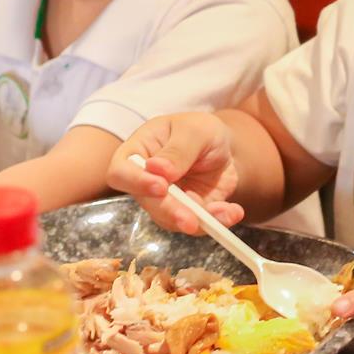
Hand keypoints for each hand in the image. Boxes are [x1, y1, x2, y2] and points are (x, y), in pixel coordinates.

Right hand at [107, 113, 243, 233]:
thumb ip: (178, 149)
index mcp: (137, 152)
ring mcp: (165, 201)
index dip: (135, 183)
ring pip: (172, 220)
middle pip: (148, 203)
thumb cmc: (199, 130)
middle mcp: (145, 182)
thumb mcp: (194, 130)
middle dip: (171, 212)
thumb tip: (158, 170)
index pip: (120, 173)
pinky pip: (199, 224)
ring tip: (223, 212)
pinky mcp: (187, 213)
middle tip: (190, 219)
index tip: (160, 186)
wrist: (222, 146)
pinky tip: (233, 212)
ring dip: (198, 221)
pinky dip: (218, 220)